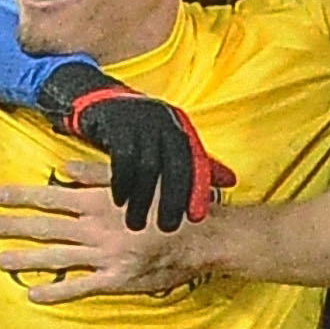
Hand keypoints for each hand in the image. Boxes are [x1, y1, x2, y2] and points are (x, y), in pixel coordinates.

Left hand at [0, 167, 201, 301]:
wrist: (204, 235)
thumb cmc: (172, 201)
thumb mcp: (137, 177)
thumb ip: (98, 172)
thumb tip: (63, 167)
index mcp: (100, 201)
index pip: (51, 197)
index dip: (22, 196)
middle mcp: (96, 229)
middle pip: (46, 228)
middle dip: (13, 227)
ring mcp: (105, 256)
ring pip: (56, 258)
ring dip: (25, 259)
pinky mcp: (116, 279)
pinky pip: (80, 288)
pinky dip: (56, 292)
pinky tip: (34, 295)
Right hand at [46, 85, 223, 230]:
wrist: (97, 100)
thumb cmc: (138, 130)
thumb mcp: (168, 143)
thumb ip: (197, 162)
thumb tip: (231, 182)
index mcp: (181, 128)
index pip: (196, 162)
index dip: (198, 190)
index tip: (196, 218)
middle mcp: (165, 123)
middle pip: (175, 167)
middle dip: (172, 200)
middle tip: (167, 228)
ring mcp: (141, 122)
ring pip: (148, 168)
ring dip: (142, 199)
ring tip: (136, 223)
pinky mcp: (117, 125)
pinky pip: (122, 160)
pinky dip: (121, 183)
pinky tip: (118, 201)